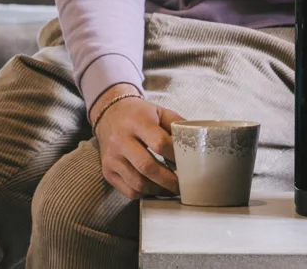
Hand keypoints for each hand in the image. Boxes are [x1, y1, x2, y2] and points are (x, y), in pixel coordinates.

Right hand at [92, 84, 184, 198]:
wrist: (110, 114)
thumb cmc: (140, 115)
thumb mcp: (159, 112)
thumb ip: (178, 125)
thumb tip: (199, 143)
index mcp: (136, 122)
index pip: (159, 143)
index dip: (176, 156)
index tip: (188, 163)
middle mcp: (120, 140)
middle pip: (147, 166)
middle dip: (169, 180)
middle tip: (183, 185)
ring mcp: (111, 158)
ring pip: (137, 182)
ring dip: (158, 190)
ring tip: (171, 189)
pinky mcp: (107, 171)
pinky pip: (128, 190)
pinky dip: (145, 194)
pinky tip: (156, 189)